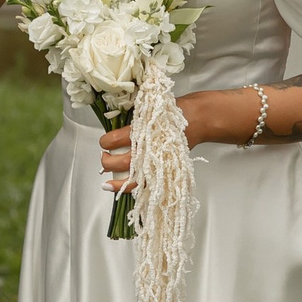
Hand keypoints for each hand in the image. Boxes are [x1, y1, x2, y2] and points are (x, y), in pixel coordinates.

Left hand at [99, 95, 215, 186]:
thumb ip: (132, 119)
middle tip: (104, 156)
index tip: (104, 141)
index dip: (106, 142)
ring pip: (131, 179)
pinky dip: (132, 189)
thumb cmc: (174, 113)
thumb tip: (114, 126)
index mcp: (143, 132)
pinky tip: (122, 190)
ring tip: (106, 182)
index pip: (116, 140)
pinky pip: (145, 186)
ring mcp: (156, 163)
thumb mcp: (149, 110)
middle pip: (120, 162)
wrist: (197, 119)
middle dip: (107, 161)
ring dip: (115, 181)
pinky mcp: (164, 171)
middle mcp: (148, 150)